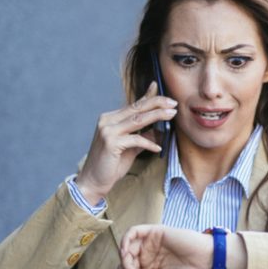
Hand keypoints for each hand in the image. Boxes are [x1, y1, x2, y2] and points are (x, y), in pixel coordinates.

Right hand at [76, 82, 176, 204]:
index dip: (148, 96)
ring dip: (157, 116)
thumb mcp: (131, 147)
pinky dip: (149, 143)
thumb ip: (143, 135)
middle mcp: (107, 121)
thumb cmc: (112, 164)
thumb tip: (161, 129)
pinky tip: (158, 148)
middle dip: (157, 103)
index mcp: (110, 119)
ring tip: (172, 114)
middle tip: (173, 102)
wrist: (93, 181)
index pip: (134, 105)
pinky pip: (136, 139)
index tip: (159, 87)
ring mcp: (108, 131)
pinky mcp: (110, 143)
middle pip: (137, 108)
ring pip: (138, 119)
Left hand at [116, 224, 210, 268]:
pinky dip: (125, 241)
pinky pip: (133, 232)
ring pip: (126, 250)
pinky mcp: (155, 232)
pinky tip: (126, 254)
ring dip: (125, 264)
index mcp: (151, 267)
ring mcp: (150, 243)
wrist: (208, 263)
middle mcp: (148, 254)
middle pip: (125, 264)